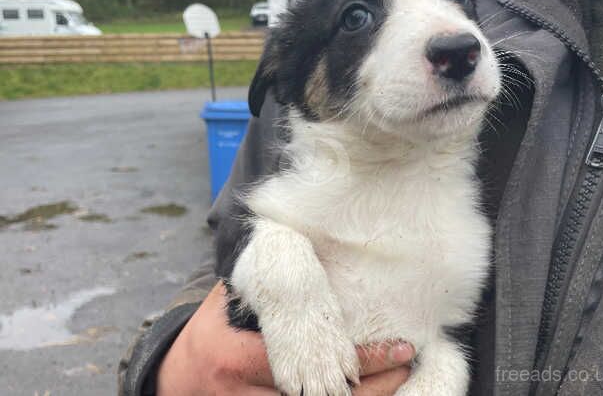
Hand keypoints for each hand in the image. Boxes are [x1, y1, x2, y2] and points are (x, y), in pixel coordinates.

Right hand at [157, 281, 412, 395]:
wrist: (177, 379)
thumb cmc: (211, 331)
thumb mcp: (228, 301)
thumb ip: (263, 284)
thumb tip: (304, 241)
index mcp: (237, 356)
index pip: (309, 358)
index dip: (359, 358)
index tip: (400, 348)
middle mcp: (245, 394)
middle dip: (372, 386)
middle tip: (406, 363)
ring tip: (398, 379)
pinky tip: (368, 391)